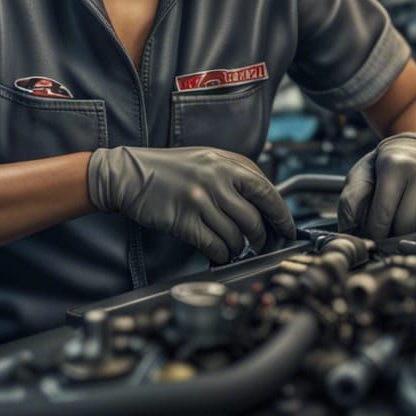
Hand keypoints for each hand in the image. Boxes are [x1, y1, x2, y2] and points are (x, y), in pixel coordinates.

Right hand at [87, 146, 295, 263]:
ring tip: (234, 248)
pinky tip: (218, 254)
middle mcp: (215, 179)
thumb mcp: (206, 159)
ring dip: (239, 249)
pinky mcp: (184, 221)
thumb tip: (264, 202)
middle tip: (262, 245)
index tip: (288, 229)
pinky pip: (215, 246)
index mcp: (225, 163)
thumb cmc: (167, 169)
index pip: (267, 191)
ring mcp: (200, 200)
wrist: (128, 175)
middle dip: (263, 239)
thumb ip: (235, 175)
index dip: (282, 214)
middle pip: (254, 219)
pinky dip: (222, 255)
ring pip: (236, 236)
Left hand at [337, 133, 415, 238]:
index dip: (375, 232)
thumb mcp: (360, 174)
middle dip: (391, 236)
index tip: (371, 238)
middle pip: (404, 223)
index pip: (383, 212)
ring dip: (407, 236)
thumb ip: (350, 201)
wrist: (415, 147)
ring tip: (397, 230)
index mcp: (393, 165)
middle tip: (384, 236)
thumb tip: (349, 231)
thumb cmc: (385, 165)